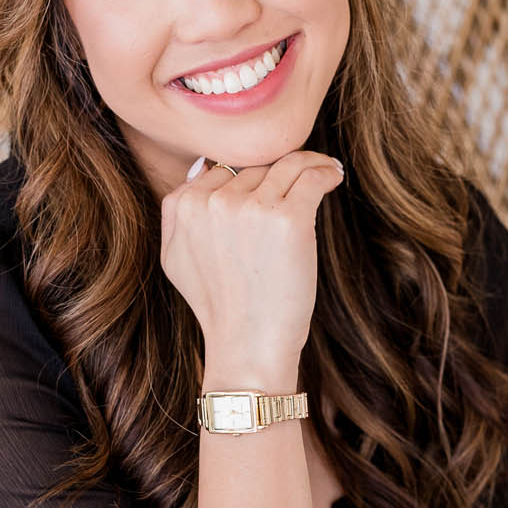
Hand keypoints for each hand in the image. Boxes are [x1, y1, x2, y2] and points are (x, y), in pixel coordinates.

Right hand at [159, 149, 345, 360]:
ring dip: (310, 162)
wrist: (247, 344)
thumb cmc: (218, 307)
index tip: (270, 181)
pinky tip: (333, 176)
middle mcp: (214, 202)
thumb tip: (202, 167)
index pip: (223, 168)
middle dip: (278, 172)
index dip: (250, 175)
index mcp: (185, 207)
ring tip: (325, 169)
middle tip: (303, 178)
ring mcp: (251, 208)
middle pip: (256, 165)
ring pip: (287, 164)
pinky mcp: (288, 218)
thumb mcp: (174, 260)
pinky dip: (326, 171)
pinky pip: (312, 177)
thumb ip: (176, 213)